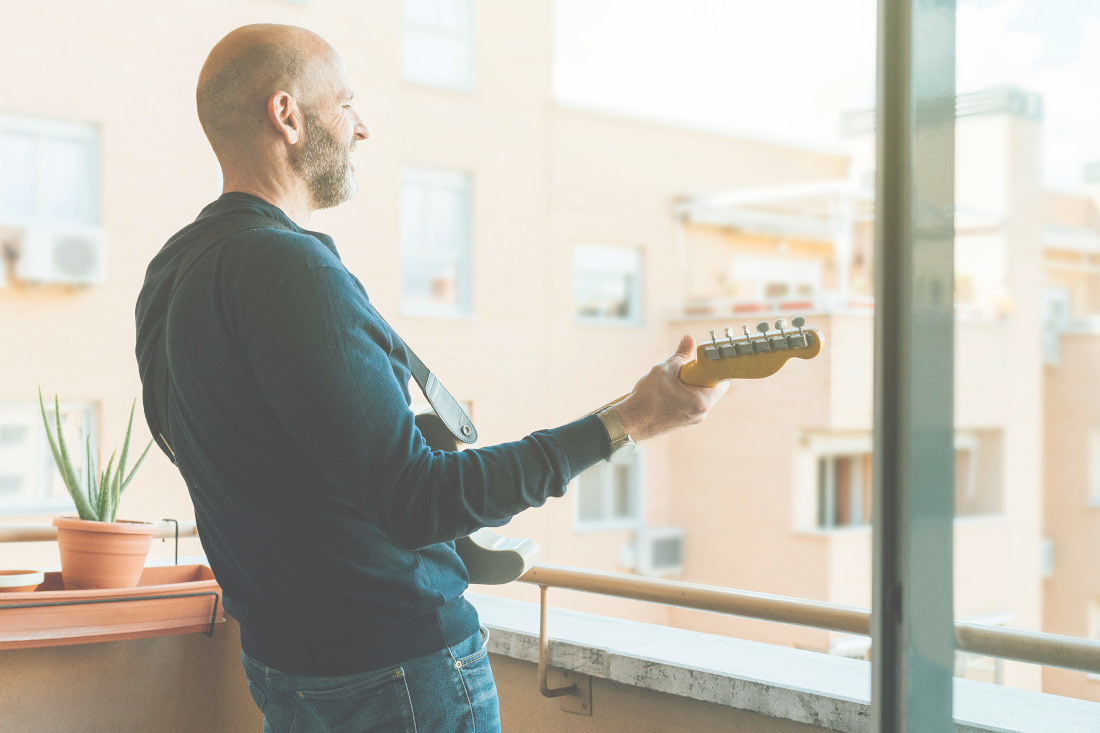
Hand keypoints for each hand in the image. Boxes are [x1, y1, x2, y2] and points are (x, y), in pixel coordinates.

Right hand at [611, 334, 728, 441]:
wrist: (630, 423)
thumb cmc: (647, 398)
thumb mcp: (665, 369)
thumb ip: (681, 354)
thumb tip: (689, 339)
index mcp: (702, 401)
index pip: (722, 381)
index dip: (713, 368)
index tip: (701, 361)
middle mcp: (701, 413)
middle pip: (709, 387)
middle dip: (697, 375)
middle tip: (681, 370)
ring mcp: (692, 418)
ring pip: (698, 394)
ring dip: (688, 384)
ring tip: (670, 382)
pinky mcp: (683, 420)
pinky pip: (689, 402)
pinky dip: (682, 393)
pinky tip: (666, 391)